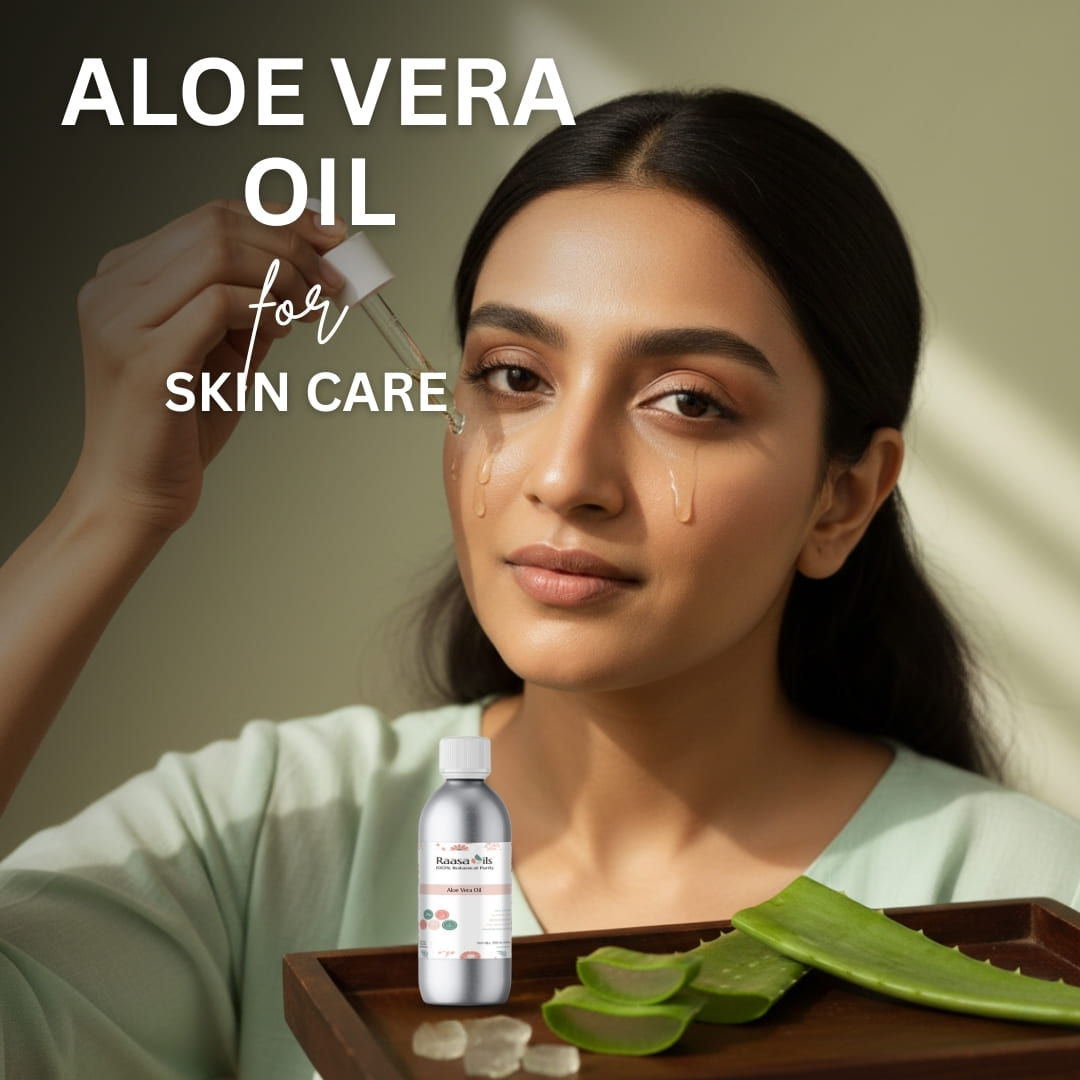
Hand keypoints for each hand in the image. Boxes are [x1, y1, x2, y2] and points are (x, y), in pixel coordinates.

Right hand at [71, 199, 346, 534]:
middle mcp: (112, 288)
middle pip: (216, 225)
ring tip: (312, 306)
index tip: (332, 234)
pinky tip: (285, 328)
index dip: (281, 218)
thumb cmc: (179, 427)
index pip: (209, 217)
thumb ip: (256, 306)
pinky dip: (266, 308)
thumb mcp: (226, 351)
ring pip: (218, 253)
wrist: (138, 492)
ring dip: (284, 274)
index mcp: (125, 276)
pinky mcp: (144, 357)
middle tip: (333, 278)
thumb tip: (313, 268)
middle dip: (291, 244)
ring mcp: (121, 319)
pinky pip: (219, 302)